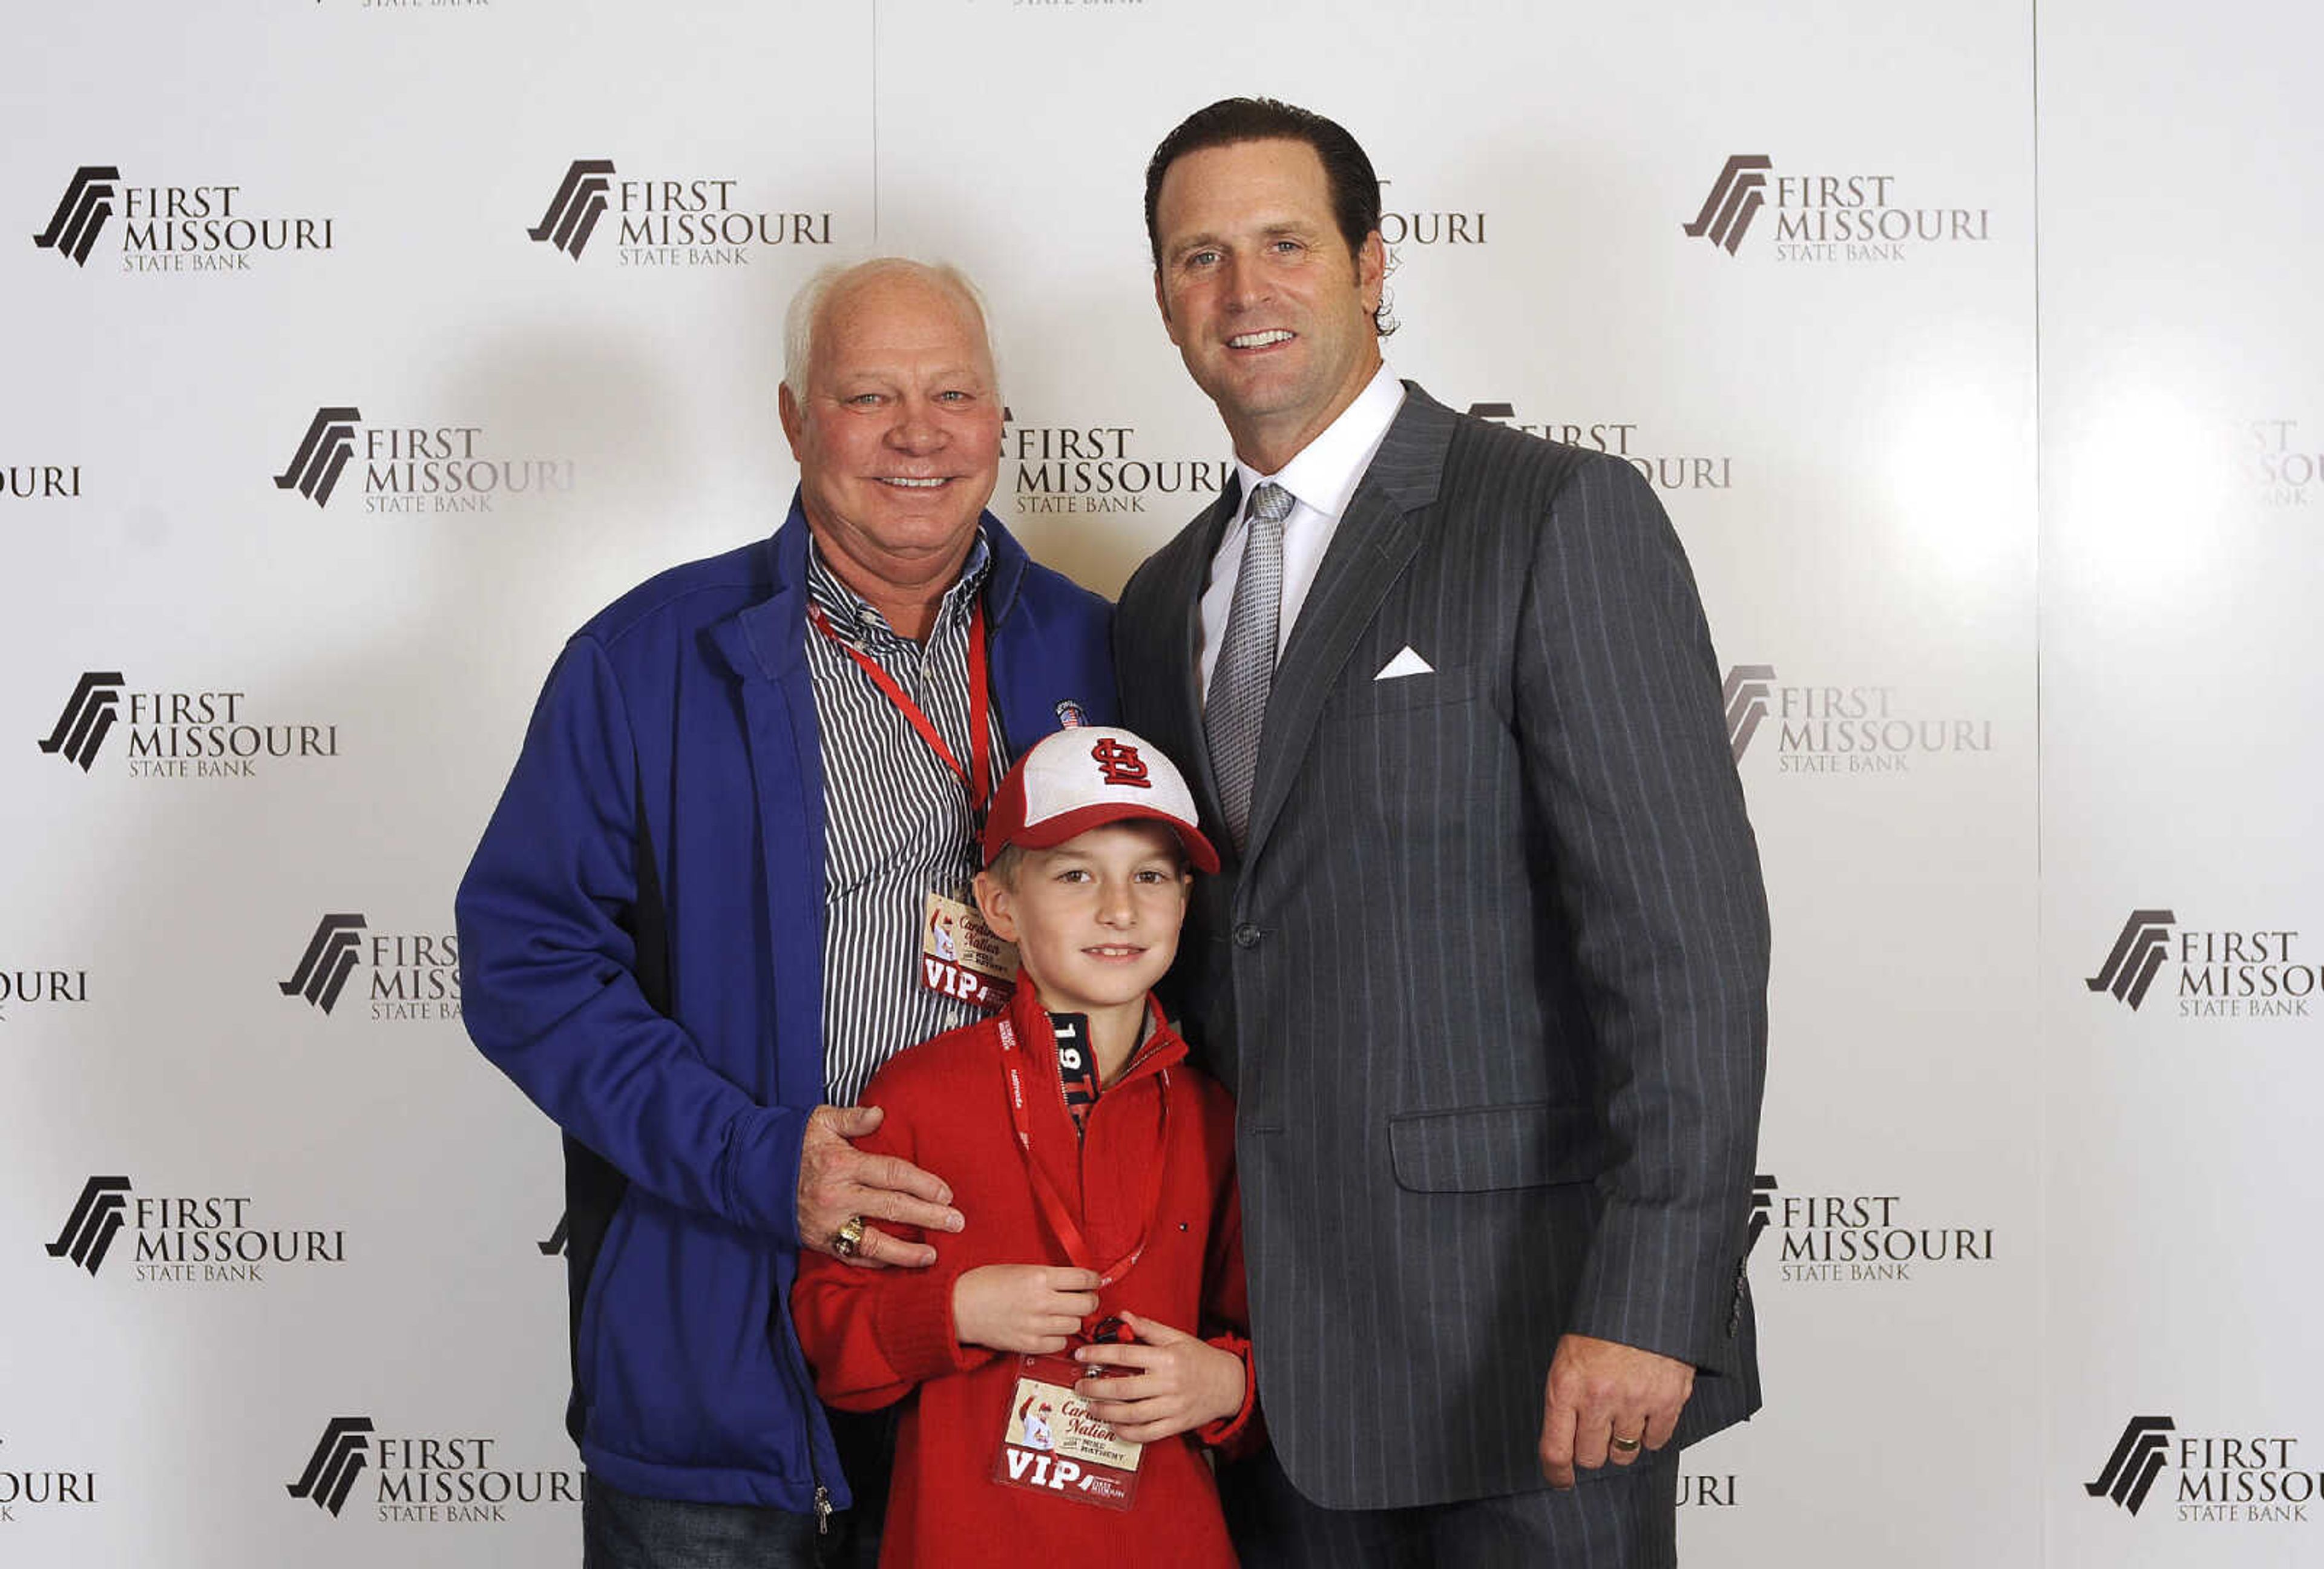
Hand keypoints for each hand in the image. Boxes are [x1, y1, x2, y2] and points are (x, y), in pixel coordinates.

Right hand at [797, 1104, 961, 1268]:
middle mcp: (836, 1197)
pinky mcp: (819, 1241)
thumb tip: (881, 1113)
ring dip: (907, 1252)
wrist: (749, 1171)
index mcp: (841, 1165)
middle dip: (928, 1216)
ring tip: (934, 1255)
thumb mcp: (820, 1121)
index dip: (922, 1183)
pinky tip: (900, 1263)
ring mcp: (828, 1224)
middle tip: (957, 1222)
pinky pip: (853, 1256)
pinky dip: (878, 1262)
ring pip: (874, 1243)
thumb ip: (853, 1118)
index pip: (892, 1174)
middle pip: (892, 1208)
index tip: (946, 1192)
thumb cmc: (791, 1142)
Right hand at [952, 1265, 1102, 1353]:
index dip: (1094, 1280)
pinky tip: (1048, 1328)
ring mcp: (1036, 1326)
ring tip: (1060, 1313)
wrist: (959, 1307)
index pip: (1084, 1279)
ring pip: (1075, 1325)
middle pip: (1087, 1304)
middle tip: (1083, 1298)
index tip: (1093, 1281)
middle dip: (1088, 1300)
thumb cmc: (986, 1283)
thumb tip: (1077, 1280)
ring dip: (1072, 1319)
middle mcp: (1042, 1302)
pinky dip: (1058, 1337)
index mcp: (1040, 1277)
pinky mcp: (1029, 1345)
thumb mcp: (1020, 1268)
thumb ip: (1050, 1275)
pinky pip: (1059, 1344)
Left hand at [1071, 1311, 1246, 1442]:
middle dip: (1095, 1388)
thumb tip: (1122, 1316)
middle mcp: (1168, 1383)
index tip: (1081, 1355)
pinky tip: (1114, 1425)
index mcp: (1166, 1358)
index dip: (1099, 1354)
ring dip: (1106, 1412)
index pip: (1125, 1354)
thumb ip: (1147, 1328)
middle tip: (1080, 1386)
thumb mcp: (1176, 1337)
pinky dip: (1126, 1432)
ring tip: (1091, 1406)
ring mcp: (1172, 1407)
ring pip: (1131, 1414)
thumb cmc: (1200, 1359)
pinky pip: (1146, 1433)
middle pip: (1123, 1388)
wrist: (1229, 1383)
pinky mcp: (1175, 1425)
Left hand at [1538, 1334, 1693, 1487]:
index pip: (1555, 1449)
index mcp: (1566, 1385)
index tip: (1561, 1479)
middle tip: (1596, 1429)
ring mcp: (1634, 1401)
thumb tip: (1564, 1437)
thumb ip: (1565, 1396)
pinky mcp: (1667, 1401)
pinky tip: (1646, 1410)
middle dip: (1591, 1448)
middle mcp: (1599, 1397)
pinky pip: (1656, 1441)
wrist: (1643, 1297)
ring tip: (1622, 1414)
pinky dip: (1651, 1432)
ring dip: (1621, 1441)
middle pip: (1590, 1457)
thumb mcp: (1568, 1355)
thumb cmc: (1602, 1323)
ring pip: (1624, 1452)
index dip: (1556, 1473)